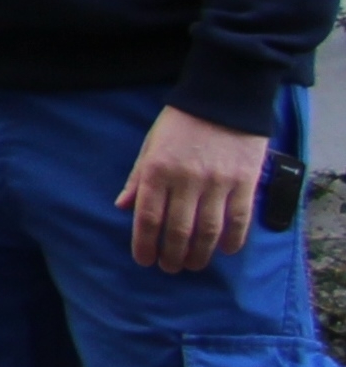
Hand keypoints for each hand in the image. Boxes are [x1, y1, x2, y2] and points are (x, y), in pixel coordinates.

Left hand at [116, 104, 267, 271]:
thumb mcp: (150, 145)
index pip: (148, 217)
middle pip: (178, 230)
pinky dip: (233, 239)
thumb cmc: (181, 124)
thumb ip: (138, 178)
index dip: (145, 244)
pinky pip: (239, 218)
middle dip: (172, 255)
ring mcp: (217, 182)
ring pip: (208, 230)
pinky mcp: (244, 181)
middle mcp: (186, 179)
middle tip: (171, 267)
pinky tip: (226, 250)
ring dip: (200, 253)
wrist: (224, 99)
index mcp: (157, 170)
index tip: (144, 260)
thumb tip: (122, 208)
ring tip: (194, 264)